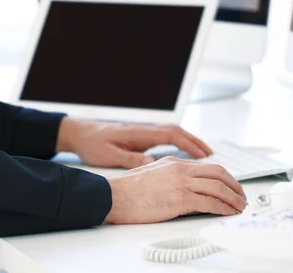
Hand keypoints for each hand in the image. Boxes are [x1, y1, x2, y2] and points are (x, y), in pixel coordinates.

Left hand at [56, 117, 212, 167]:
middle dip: (196, 142)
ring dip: (190, 141)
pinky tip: (184, 152)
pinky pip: (167, 137)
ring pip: (174, 133)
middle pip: (178, 132)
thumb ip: (131, 159)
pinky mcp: (142, 136)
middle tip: (212, 154)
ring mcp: (145, 132)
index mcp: (140, 133)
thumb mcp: (110, 155)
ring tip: (205, 154)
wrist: (80, 133)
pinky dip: (180, 142)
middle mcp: (146, 130)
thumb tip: (152, 163)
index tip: (203, 155)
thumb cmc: (93, 144)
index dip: (189, 145)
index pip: (171, 135)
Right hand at [105, 156, 246, 223]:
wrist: (113, 196)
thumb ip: (170, 175)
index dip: (224, 177)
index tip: (231, 186)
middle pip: (218, 173)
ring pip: (218, 187)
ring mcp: (181, 183)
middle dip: (235, 185)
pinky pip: (209, 202)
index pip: (208, 167)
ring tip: (240, 206)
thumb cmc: (127, 190)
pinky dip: (223, 208)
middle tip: (242, 196)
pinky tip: (228, 212)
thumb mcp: (152, 173)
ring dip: (233, 198)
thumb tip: (184, 186)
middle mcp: (181, 169)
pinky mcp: (180, 199)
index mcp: (175, 162)